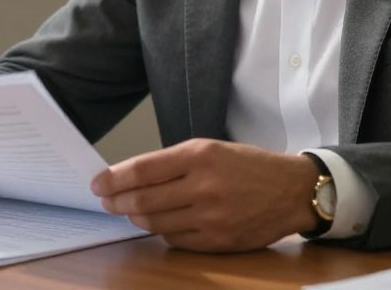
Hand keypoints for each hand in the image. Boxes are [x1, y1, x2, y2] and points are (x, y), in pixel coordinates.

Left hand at [90, 138, 319, 251]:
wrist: (292, 191)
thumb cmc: (250, 166)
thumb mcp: (213, 149)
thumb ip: (175, 162)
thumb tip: (133, 177)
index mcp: (201, 155)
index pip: (144, 170)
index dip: (114, 179)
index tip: (98, 184)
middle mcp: (204, 185)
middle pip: (144, 200)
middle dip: (118, 202)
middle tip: (106, 201)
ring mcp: (211, 217)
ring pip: (156, 222)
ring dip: (136, 218)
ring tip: (129, 212)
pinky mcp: (217, 240)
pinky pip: (175, 239)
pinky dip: (161, 231)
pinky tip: (159, 223)